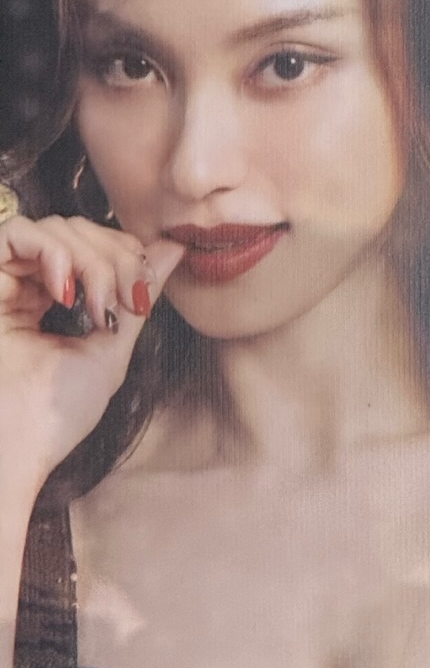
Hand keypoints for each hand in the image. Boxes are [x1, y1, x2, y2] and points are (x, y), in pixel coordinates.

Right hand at [0, 214, 184, 491]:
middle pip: (81, 230)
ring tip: (94, 309)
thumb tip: (175, 248)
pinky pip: (19, 230)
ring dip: (92, 261)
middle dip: (117, 258)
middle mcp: (28, 284)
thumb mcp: (112, 346)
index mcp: (56, 300)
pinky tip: (64, 290)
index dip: (128, 256)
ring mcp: (4, 279)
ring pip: (57, 227)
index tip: (141, 298)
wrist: (17, 440)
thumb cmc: (57, 411)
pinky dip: (54, 251)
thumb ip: (139, 293)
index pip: (98, 246)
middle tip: (124, 303)